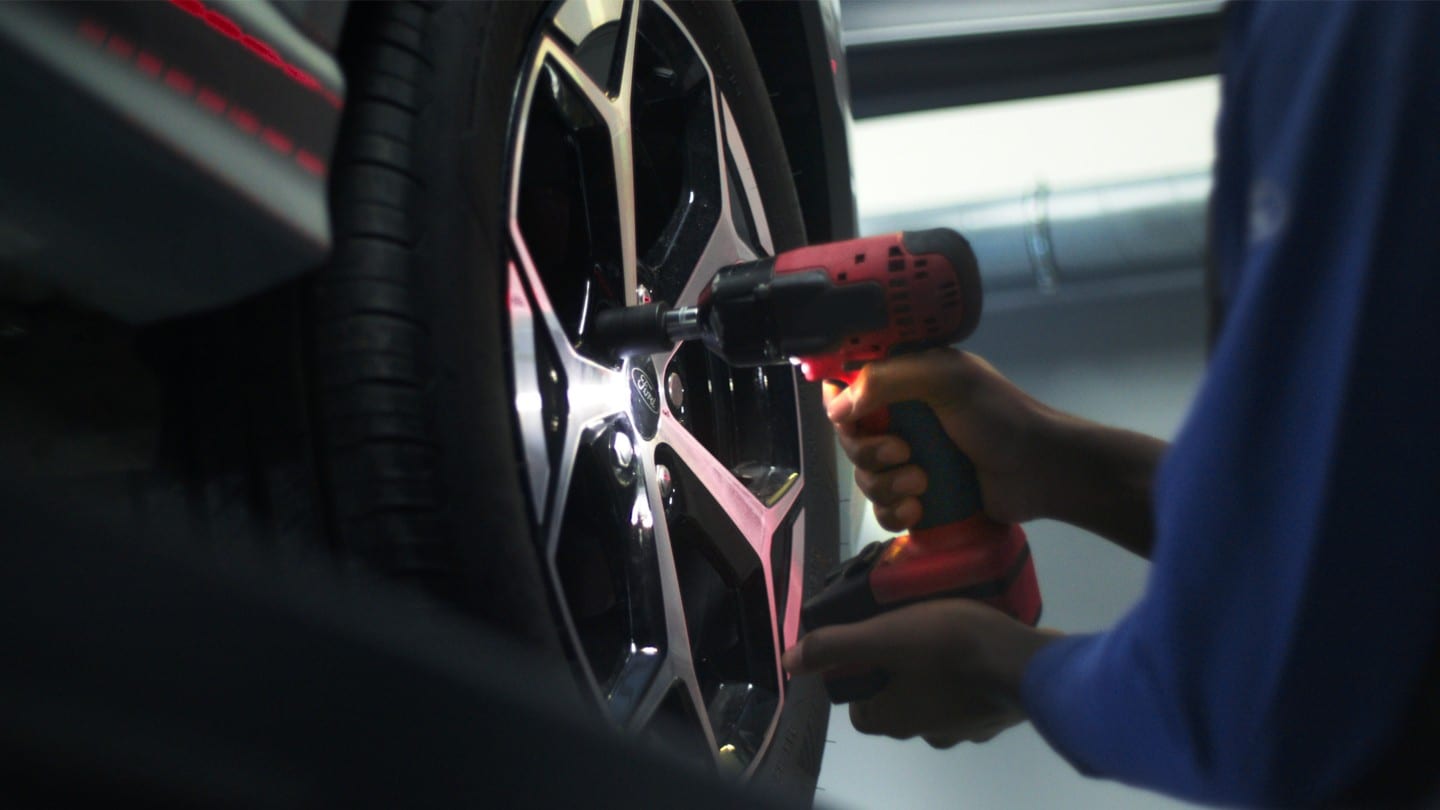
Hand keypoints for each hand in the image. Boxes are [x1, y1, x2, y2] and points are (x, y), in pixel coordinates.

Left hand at [782, 600, 1060, 746]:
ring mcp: (967, 728)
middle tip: (906, 627)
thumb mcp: (884, 635)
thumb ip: (835, 646)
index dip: (856, 676)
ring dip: (935, 671)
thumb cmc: (950, 647)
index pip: (858, 707)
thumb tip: (788, 662)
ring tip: (942, 629)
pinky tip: (977, 644)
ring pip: (936, 698)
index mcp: (893, 720)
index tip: (869, 643)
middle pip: (897, 701)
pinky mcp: (999, 715)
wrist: (1030, 663)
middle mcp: (927, 733)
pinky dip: (969, 675)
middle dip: (898, 669)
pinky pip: (973, 694)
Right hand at [825, 349, 1052, 531]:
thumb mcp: (947, 381)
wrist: (1042, 472)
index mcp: (907, 381)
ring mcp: (910, 460)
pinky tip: (919, 510)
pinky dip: (893, 512)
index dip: (840, 403)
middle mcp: (903, 419)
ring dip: (886, 485)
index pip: (850, 387)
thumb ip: (888, 381)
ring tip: (923, 485)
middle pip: (851, 438)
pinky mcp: (919, 498)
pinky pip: (882, 509)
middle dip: (870, 452)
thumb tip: (836, 408)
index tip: (848, 419)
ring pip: (865, 477)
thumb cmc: (1000, 417)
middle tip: (905, 454)